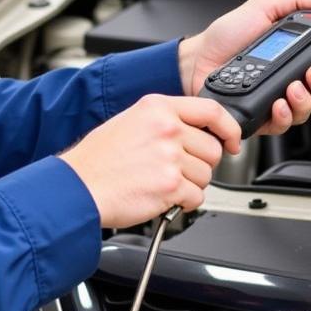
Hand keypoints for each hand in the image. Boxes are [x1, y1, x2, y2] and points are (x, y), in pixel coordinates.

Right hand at [61, 94, 240, 227]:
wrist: (77, 187)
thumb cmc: (98, 159)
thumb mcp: (131, 121)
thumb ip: (165, 121)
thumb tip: (197, 132)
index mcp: (158, 107)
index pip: (212, 111)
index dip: (229, 129)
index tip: (232, 140)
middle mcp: (167, 128)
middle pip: (213, 149)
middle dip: (201, 164)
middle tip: (178, 170)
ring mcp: (170, 157)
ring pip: (206, 176)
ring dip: (189, 185)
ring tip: (161, 182)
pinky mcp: (170, 185)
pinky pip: (197, 197)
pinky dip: (184, 203)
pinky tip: (162, 196)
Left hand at [178, 0, 310, 135]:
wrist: (197, 58)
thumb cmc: (226, 35)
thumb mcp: (263, 8)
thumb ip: (298, 1)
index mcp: (299, 53)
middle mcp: (294, 78)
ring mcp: (280, 99)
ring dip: (309, 98)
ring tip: (294, 85)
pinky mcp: (263, 117)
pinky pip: (284, 124)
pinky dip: (286, 115)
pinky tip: (279, 102)